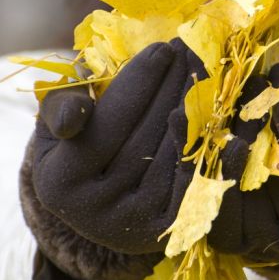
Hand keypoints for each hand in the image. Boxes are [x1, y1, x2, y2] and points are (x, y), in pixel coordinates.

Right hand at [19, 39, 202, 279]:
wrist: (98, 209)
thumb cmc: (75, 150)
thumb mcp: (56, 127)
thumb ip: (61, 105)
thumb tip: (81, 101)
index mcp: (59, 182)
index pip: (109, 121)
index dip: (139, 82)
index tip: (162, 48)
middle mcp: (95, 211)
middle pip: (147, 136)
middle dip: (173, 86)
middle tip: (194, 48)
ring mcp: (134, 225)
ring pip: (175, 154)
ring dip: (198, 108)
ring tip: (211, 70)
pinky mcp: (167, 231)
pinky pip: (195, 178)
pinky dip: (211, 143)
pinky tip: (222, 111)